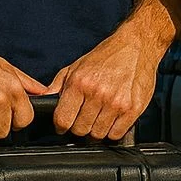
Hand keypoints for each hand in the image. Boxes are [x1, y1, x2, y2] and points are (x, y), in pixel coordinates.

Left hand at [48, 27, 162, 140]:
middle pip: (80, 130)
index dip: (61, 126)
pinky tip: (113, 118)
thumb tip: (44, 100)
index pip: (62, 120)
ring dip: (97, 129)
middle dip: (80, 126)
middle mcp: (97, 93)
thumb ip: (58, 85)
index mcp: (80, 83)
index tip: (65, 125)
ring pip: (98, 134)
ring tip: (100, 116)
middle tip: (86, 118)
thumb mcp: (76, 66)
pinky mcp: (133, 108)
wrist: (137, 46)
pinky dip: (113, 130)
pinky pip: (116, 134)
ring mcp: (116, 103)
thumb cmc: (107, 56)